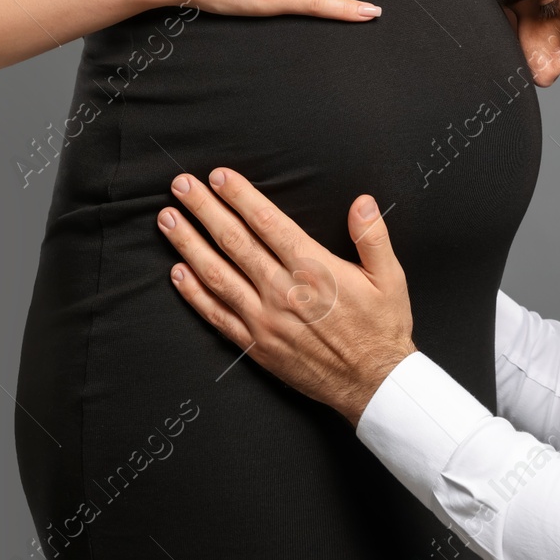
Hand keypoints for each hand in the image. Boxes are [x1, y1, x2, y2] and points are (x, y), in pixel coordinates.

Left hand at [157, 169, 415, 425]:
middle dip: (205, 210)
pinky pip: (217, 315)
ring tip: (168, 219)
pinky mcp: (256, 344)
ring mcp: (265, 320)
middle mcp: (283, 291)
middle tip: (181, 186)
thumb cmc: (382, 328)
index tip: (219, 176)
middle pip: (234, 242)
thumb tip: (362, 201)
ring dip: (188, 244)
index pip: (268, 223)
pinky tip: (177, 273)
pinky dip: (193, 293)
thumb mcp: (390, 278)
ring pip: (217, 274)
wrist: (373, 383)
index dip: (240, 197)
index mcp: (315, 269)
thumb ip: (373, 237)